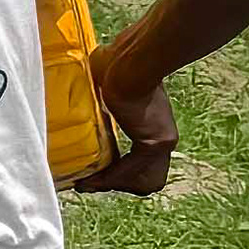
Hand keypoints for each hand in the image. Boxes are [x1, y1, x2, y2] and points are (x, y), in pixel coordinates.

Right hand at [84, 62, 177, 196]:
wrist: (129, 64)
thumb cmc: (118, 65)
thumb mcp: (110, 84)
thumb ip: (105, 90)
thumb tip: (89, 73)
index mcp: (152, 125)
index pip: (141, 162)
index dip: (121, 172)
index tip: (95, 173)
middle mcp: (162, 137)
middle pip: (146, 179)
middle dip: (118, 184)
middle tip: (90, 182)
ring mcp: (161, 141)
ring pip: (141, 180)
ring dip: (111, 184)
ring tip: (86, 184)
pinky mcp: (153, 142)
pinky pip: (130, 170)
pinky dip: (109, 178)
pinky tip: (90, 180)